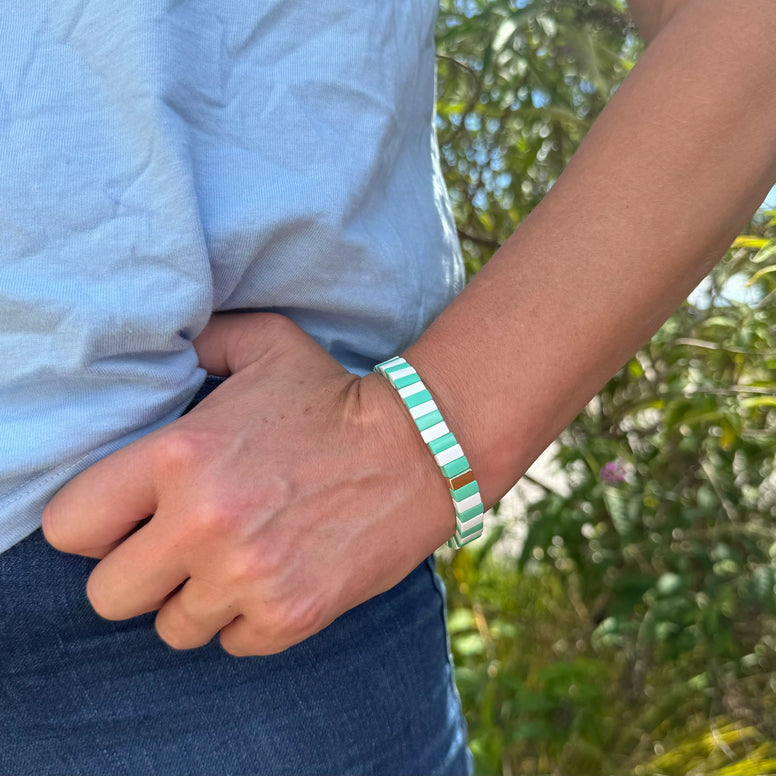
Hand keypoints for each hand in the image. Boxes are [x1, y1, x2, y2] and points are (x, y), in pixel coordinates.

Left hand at [42, 313, 453, 654]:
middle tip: (181, 549)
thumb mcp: (266, 346)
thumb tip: (165, 350)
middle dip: (140, 575)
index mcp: (178, 455)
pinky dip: (249, 619)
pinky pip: (232, 644)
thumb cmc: (335, 398)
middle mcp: (203, 523)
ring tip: (239, 559)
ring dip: (198, 599)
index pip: (70, 527)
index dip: (95, 526)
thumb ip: (203, 343)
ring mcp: (246, 577)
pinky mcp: (289, 616)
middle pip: (108, 596)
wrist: (418, 448)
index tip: (127, 521)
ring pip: (172, 628)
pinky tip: (277, 577)